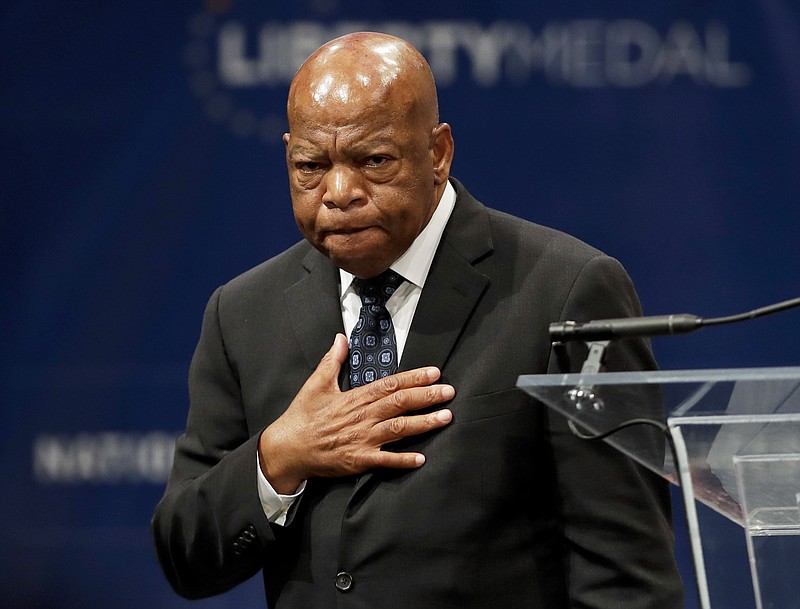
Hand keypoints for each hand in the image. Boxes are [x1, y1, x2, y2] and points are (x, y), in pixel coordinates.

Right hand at [258, 334, 454, 492]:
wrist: (286, 448)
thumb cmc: (302, 416)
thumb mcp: (316, 383)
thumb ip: (332, 360)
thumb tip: (340, 338)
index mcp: (354, 398)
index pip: (390, 384)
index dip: (413, 378)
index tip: (434, 372)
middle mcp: (362, 417)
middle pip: (400, 403)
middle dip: (426, 396)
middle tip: (449, 391)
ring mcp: (362, 439)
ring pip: (398, 429)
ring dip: (423, 423)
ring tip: (445, 418)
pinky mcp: (358, 460)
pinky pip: (384, 461)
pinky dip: (403, 460)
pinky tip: (421, 458)